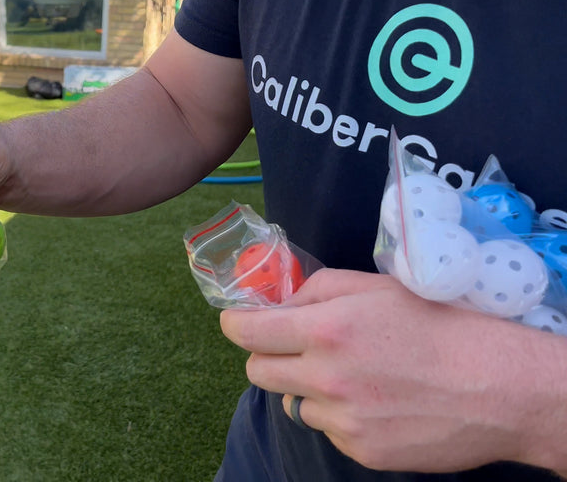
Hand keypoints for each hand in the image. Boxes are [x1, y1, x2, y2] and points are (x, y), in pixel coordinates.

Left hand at [219, 268, 566, 473]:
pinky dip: (341, 417)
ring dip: (308, 388)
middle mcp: (326, 378)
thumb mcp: (379, 288)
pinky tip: (377, 402)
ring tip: (353, 377)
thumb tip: (278, 301)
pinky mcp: (360, 450)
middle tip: (297, 348)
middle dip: (269, 356)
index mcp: (326, 330)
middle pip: (257, 370)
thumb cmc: (443, 326)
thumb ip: (319, 290)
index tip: (242, 322)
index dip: (238, 324)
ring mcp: (342, 420)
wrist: (501, 387)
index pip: (245, 332)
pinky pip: (328, 429)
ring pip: (292, 402)